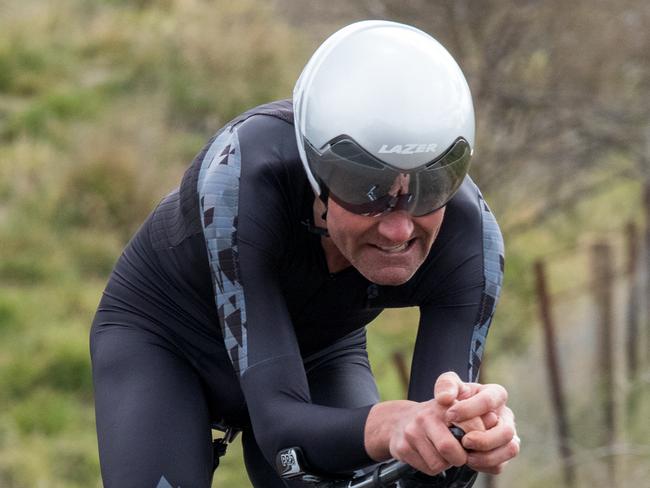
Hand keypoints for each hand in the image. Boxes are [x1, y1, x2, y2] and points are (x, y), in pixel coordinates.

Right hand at [364, 373, 485, 476]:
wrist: (398, 421)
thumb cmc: (435, 418)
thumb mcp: (454, 408)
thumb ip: (476, 414)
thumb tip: (494, 419)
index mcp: (444, 405)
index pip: (470, 427)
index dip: (475, 442)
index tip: (472, 443)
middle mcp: (427, 415)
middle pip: (450, 450)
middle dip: (459, 458)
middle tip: (458, 454)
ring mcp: (412, 431)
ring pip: (439, 464)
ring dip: (445, 463)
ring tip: (441, 452)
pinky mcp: (402, 447)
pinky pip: (427, 469)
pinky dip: (432, 467)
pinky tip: (428, 454)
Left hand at [441, 377, 519, 473]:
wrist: (451, 420)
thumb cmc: (453, 399)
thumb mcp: (447, 385)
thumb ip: (446, 384)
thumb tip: (445, 397)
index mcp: (495, 394)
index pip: (490, 400)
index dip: (470, 409)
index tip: (450, 415)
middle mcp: (506, 416)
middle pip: (507, 431)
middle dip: (485, 439)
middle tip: (464, 441)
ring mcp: (507, 436)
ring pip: (510, 450)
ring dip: (487, 456)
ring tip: (466, 455)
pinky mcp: (502, 454)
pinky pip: (499, 465)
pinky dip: (484, 465)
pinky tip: (468, 459)